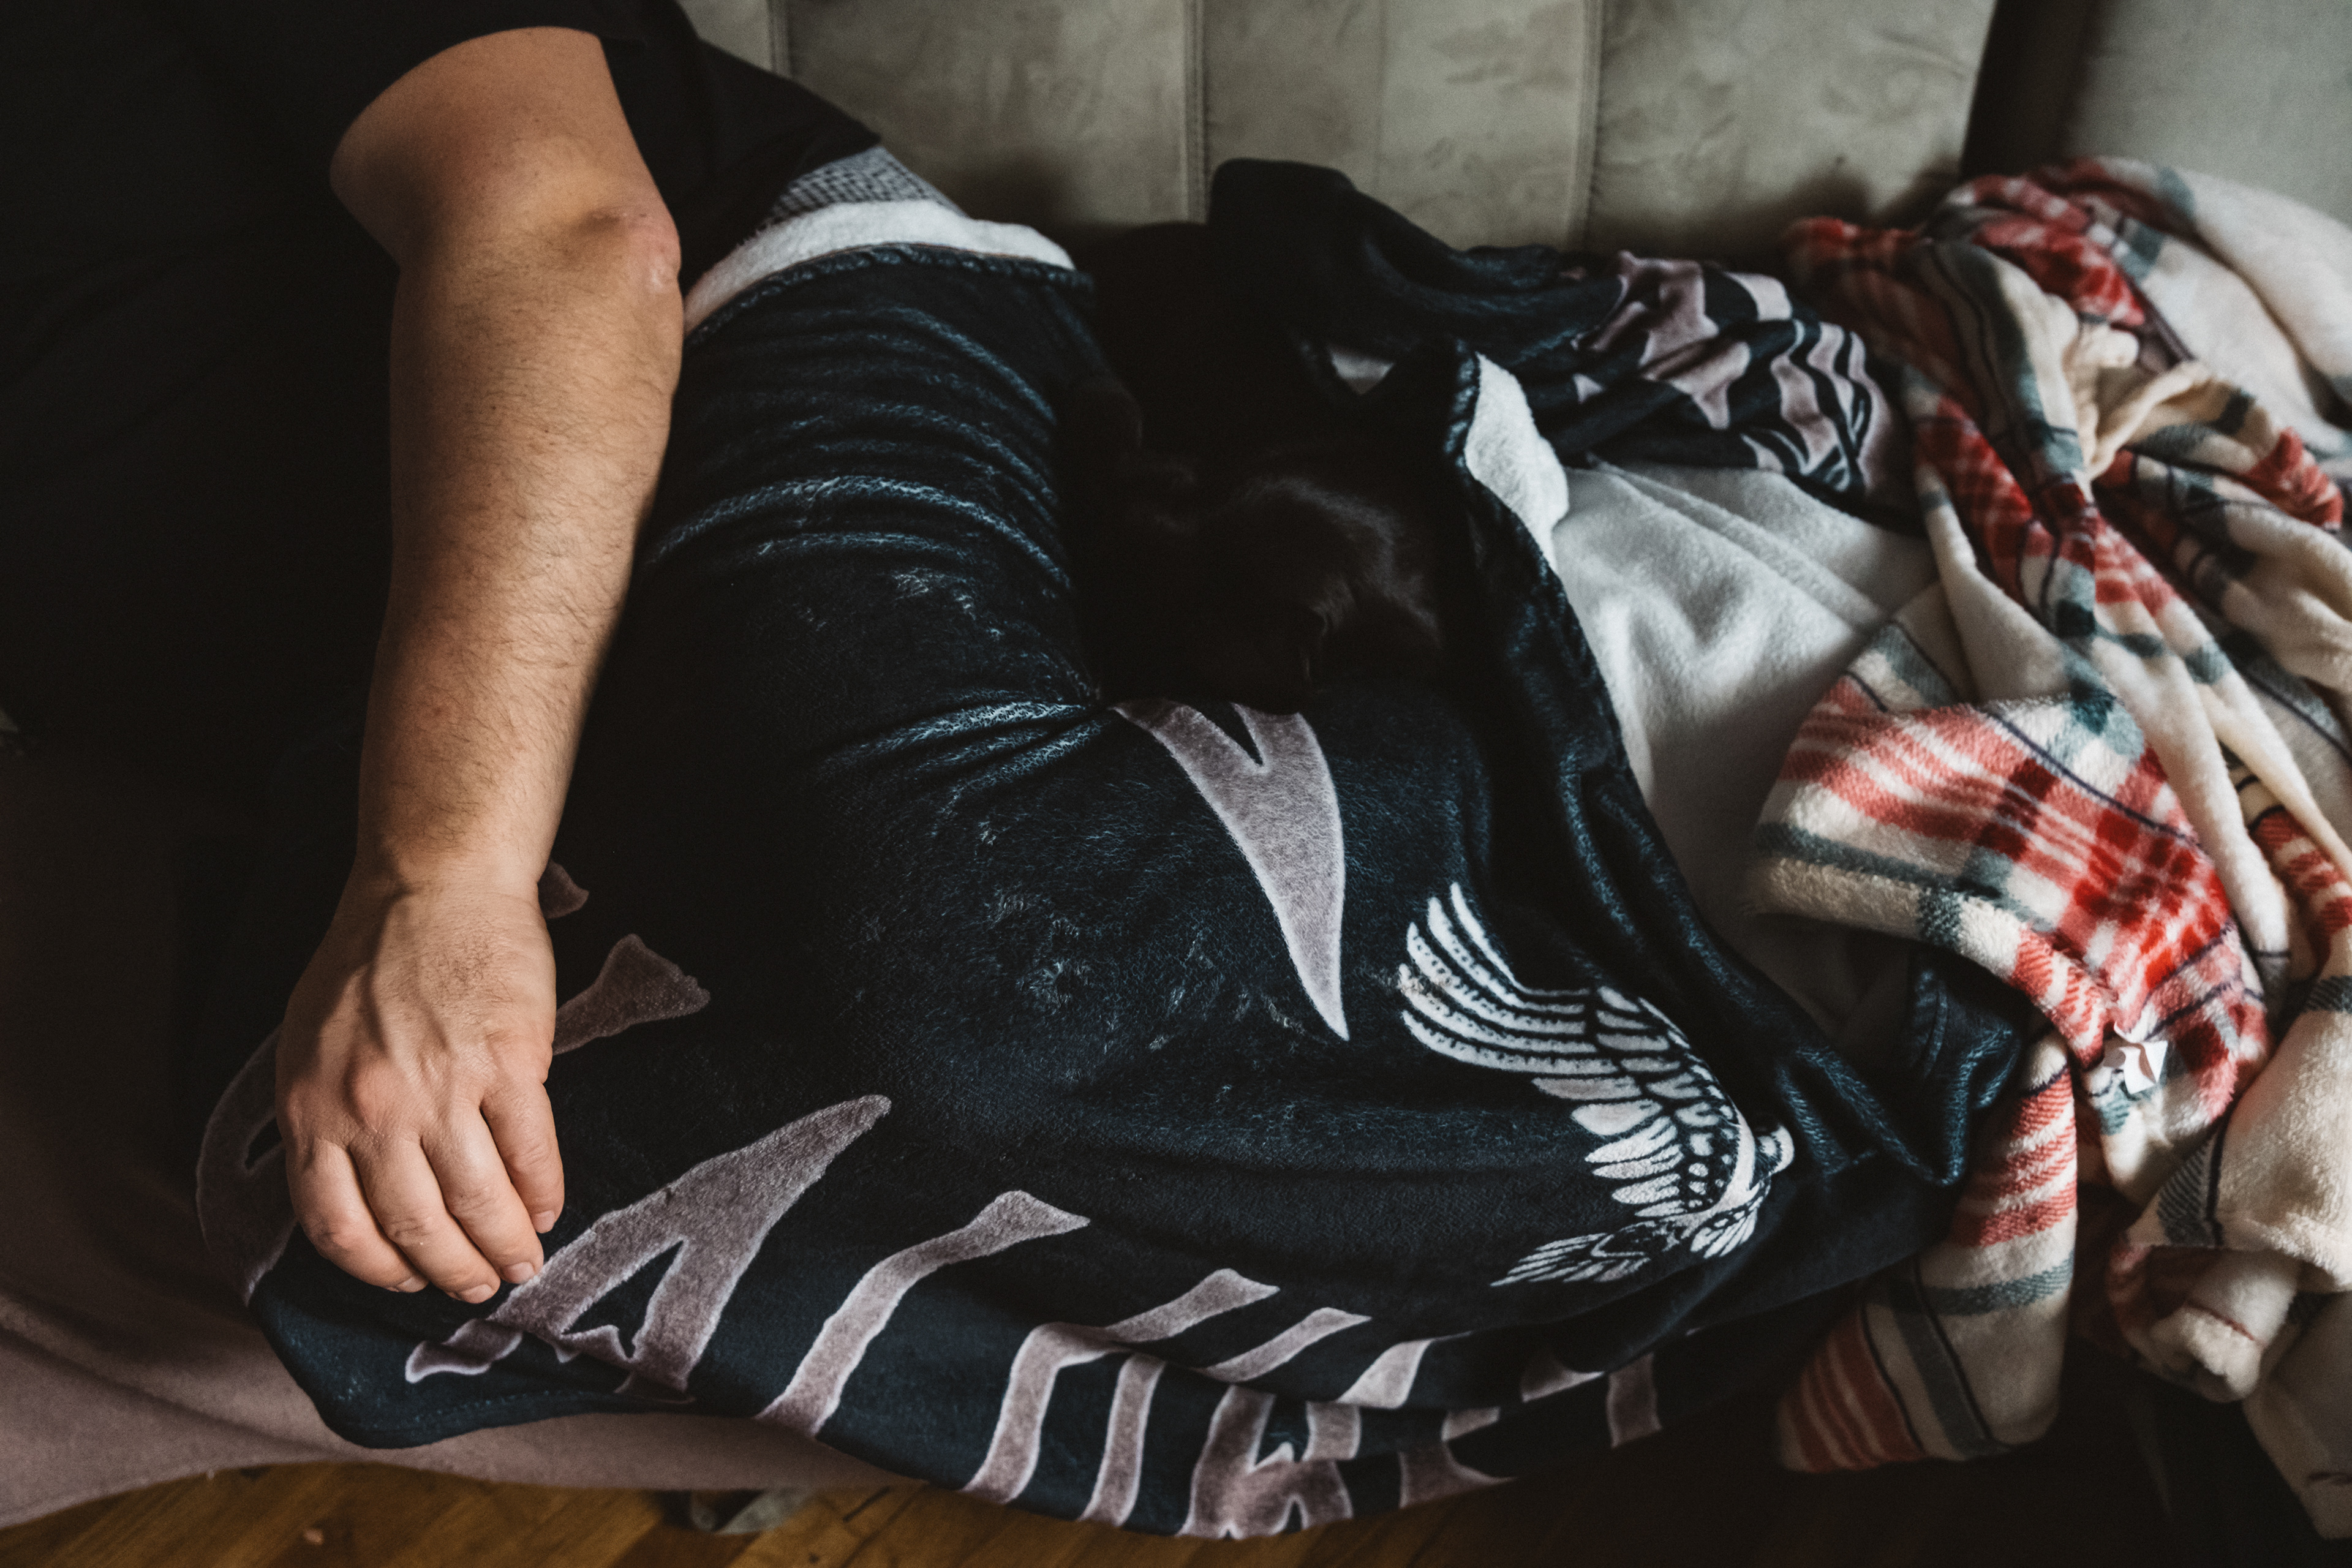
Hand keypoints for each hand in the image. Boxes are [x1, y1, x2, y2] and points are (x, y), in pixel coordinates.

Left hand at [276, 870, 563, 1301]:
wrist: (433, 882)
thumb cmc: (371, 958)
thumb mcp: (311, 1044)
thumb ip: (325, 1116)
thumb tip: (356, 1192)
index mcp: (312, 1107)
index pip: (337, 1226)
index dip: (379, 1269)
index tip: (409, 1281)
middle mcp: (371, 1108)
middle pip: (415, 1226)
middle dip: (454, 1272)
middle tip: (480, 1287)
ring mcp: (442, 1087)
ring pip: (476, 1200)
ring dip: (504, 1245)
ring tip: (523, 1261)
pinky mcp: (508, 1062)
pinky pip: (529, 1151)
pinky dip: (542, 1192)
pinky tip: (547, 1207)